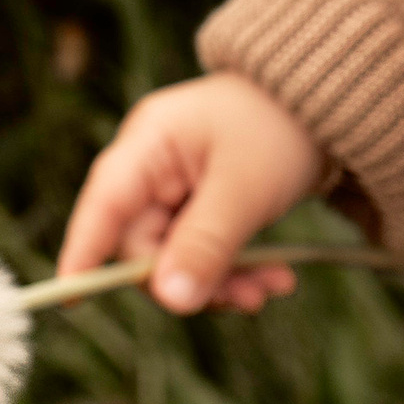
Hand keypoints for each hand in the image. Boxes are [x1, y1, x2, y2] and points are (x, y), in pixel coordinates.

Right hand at [57, 72, 324, 314]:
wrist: (332, 102)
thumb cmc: (284, 126)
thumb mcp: (246, 188)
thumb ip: (206, 244)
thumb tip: (172, 301)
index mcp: (150, 144)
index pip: (104, 205)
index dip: (84, 253)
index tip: (72, 301)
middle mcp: (154, 165)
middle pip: (144, 244)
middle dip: (192, 279)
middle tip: (248, 300)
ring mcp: (179, 185)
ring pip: (177, 256)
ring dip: (223, 281)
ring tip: (271, 289)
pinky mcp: (205, 203)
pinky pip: (205, 249)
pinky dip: (237, 268)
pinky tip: (276, 278)